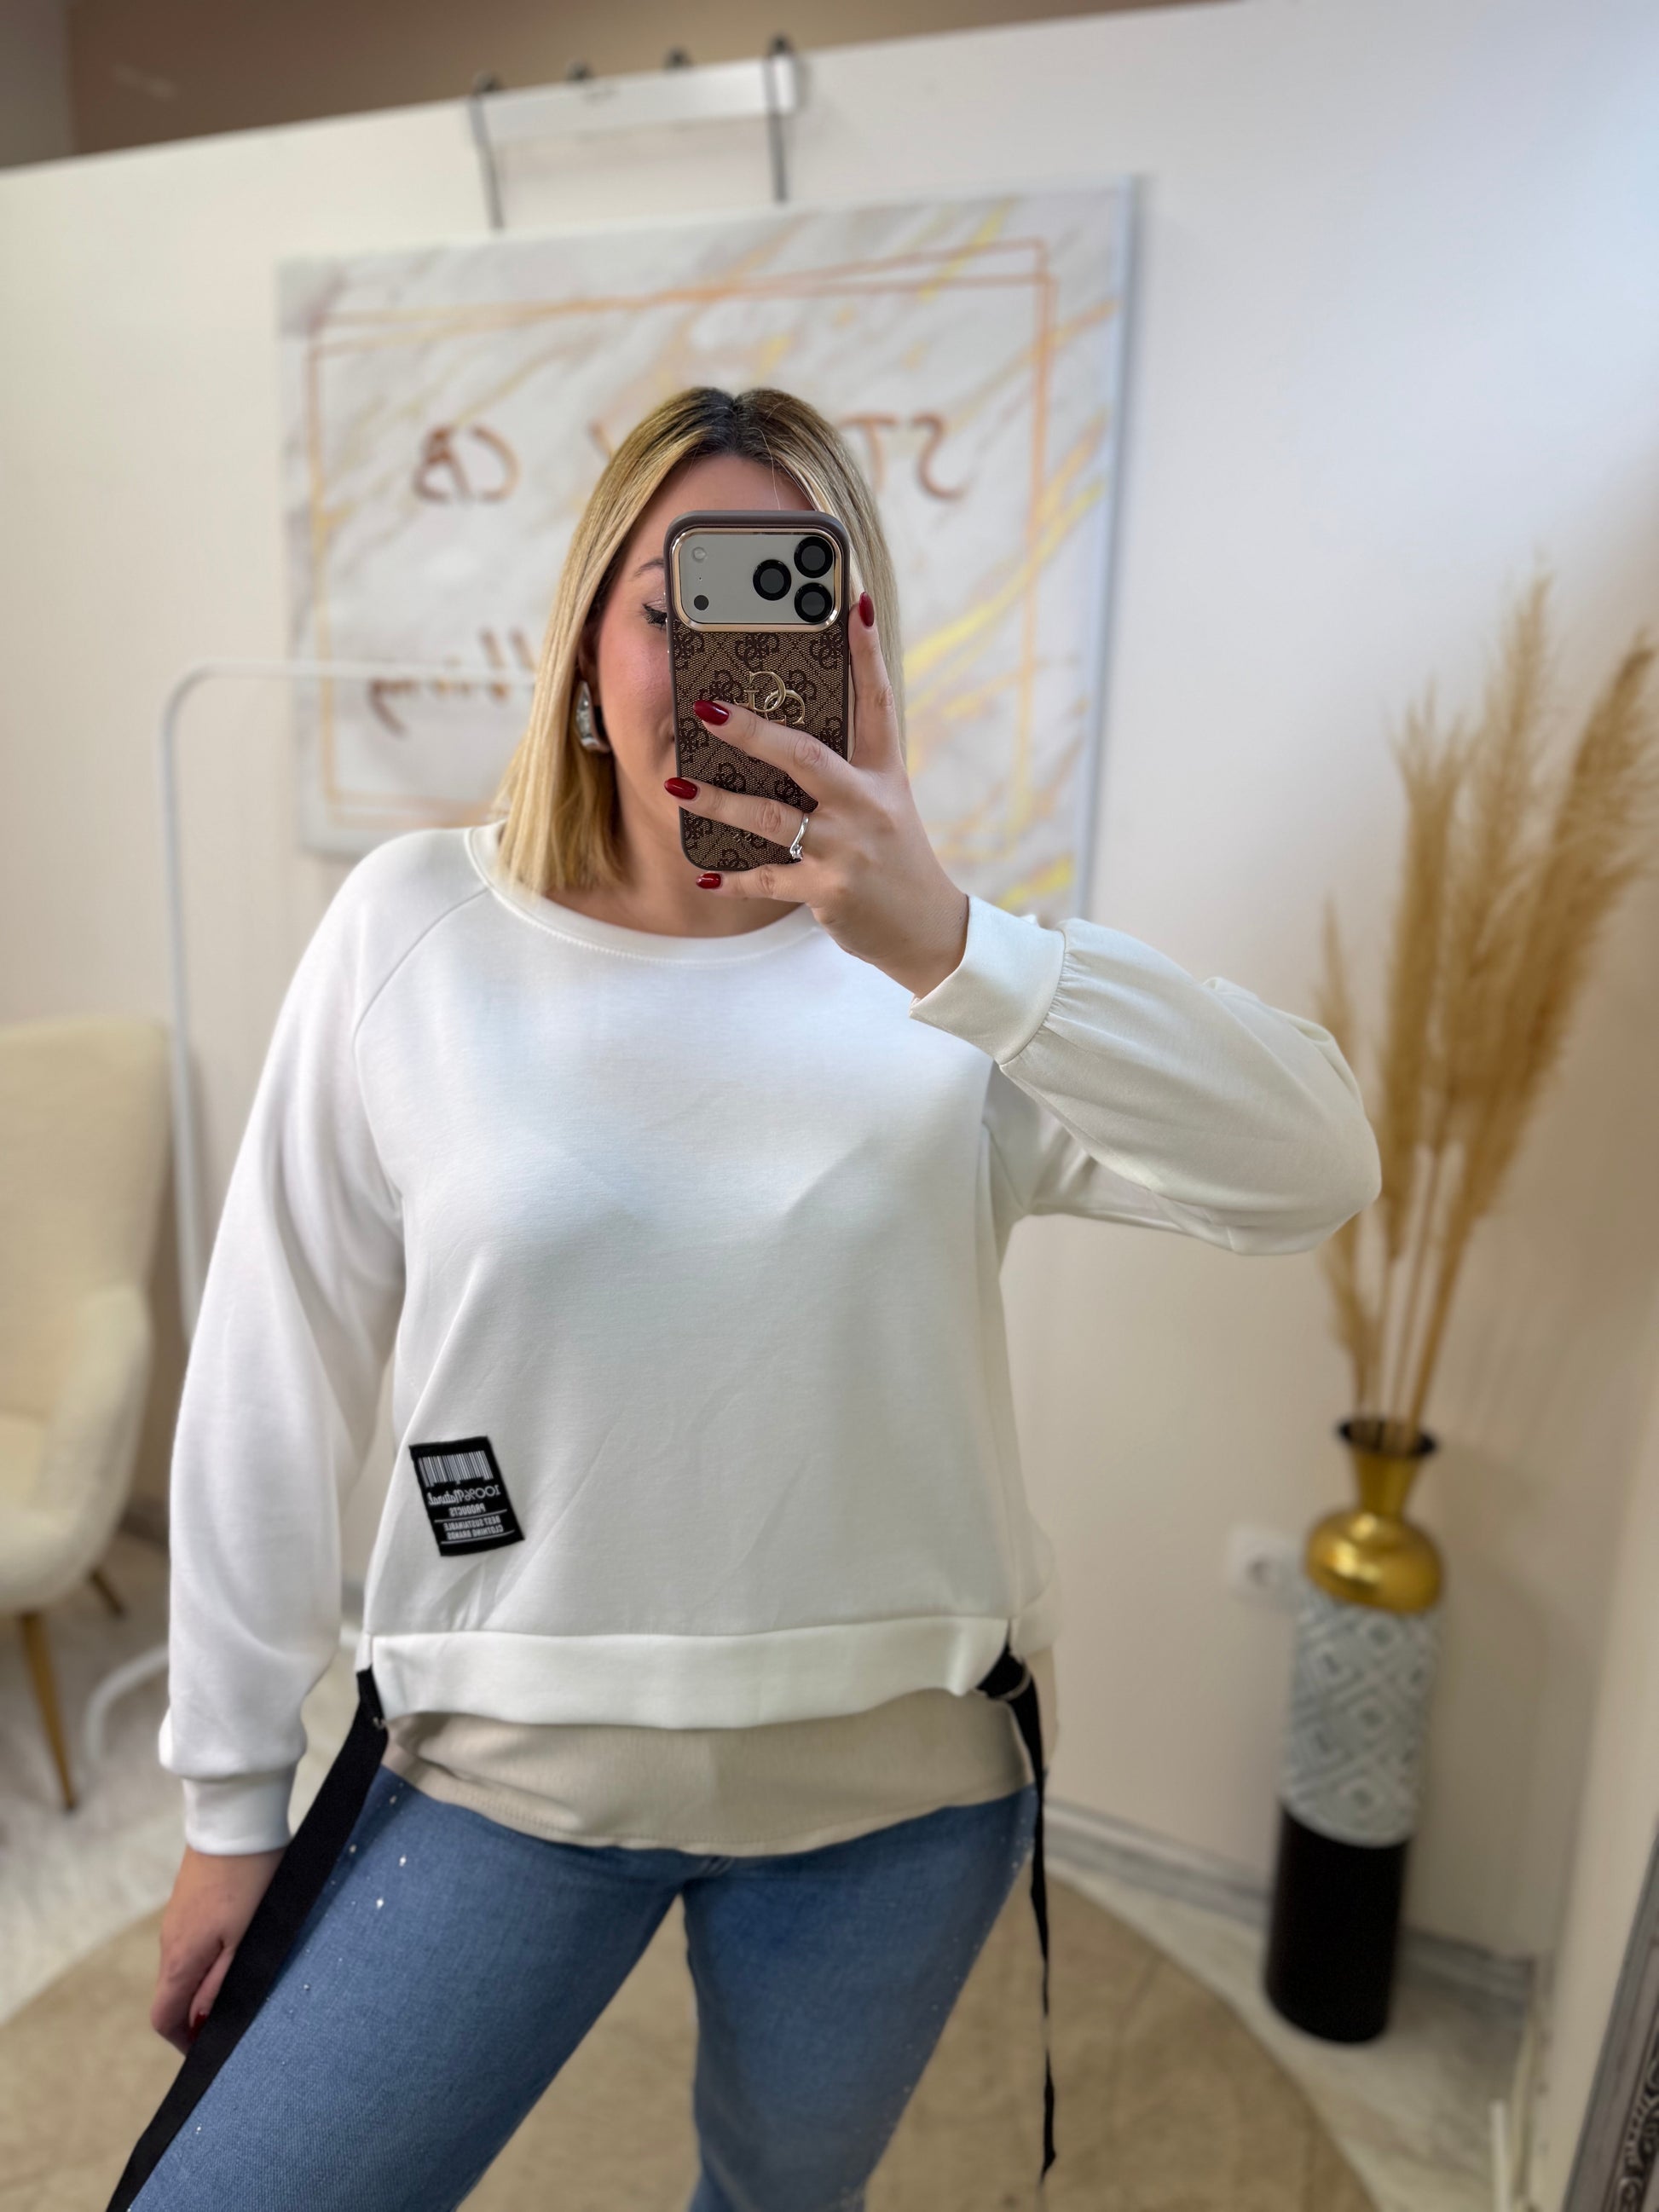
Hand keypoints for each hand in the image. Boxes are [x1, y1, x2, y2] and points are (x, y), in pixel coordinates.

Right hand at [151, 1841, 284, 2052]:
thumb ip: (220, 1984)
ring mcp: (176, 1918)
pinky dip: (207, 1956)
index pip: (163, 2017)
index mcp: (179, 1958)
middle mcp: (169, 1942)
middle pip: (172, 1994)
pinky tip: (238, 1946)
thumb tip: (199, 2023)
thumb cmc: (249, 1879)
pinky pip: (190, 1941)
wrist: (236, 1819)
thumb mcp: (245, 1939)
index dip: (183, 2041)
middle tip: (234, 2018)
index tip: (209, 2048)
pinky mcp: (188, 1899)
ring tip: (242, 1982)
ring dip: (204, 1983)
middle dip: (196, 2015)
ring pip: (183, 1966)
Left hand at [663, 592, 969, 998]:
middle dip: (752, 732)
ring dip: (717, 803)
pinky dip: (732, 879)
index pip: (877, 701)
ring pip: (769, 818)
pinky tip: (703, 874)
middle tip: (708, 708)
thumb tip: (781, 732)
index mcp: (883, 773)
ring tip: (676, 785)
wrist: (926, 929)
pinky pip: (767, 879)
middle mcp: (866, 804)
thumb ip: (845, 768)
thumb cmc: (894, 857)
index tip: (853, 601)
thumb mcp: (885, 803)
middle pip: (804, 757)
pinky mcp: (828, 890)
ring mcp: (846, 848)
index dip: (866, 651)